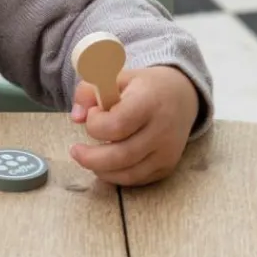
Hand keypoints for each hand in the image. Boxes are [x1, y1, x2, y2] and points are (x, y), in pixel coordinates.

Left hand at [68, 65, 199, 185]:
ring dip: (101, 170)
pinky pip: (138, 179)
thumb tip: (76, 118)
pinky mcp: (168, 166)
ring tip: (87, 158)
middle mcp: (161, 130)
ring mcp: (167, 152)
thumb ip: (88, 92)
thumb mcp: (113, 77)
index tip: (93, 113)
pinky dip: (116, 176)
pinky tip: (104, 165)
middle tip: (75, 151)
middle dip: (91, 158)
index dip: (97, 123)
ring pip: (130, 173)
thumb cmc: (141, 86)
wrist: (181, 97)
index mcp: (147, 102)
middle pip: (122, 155)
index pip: (118, 124)